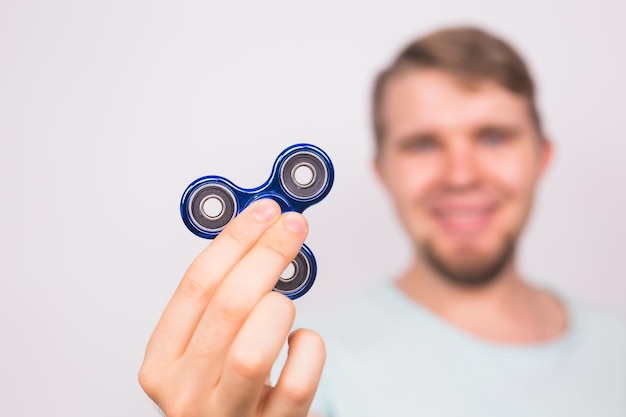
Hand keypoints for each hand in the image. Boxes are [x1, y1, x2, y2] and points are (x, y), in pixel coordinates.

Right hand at [139, 199, 325, 416]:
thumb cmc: (224, 390)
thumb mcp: (203, 346)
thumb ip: (220, 300)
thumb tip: (258, 233)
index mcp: (162, 363)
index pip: (195, 285)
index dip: (234, 239)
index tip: (262, 213)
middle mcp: (186, 393)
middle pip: (227, 307)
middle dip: (267, 254)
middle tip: (291, 229)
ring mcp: (227, 416)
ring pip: (253, 350)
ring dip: (279, 309)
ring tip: (283, 304)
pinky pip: (297, 379)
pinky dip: (309, 347)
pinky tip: (301, 341)